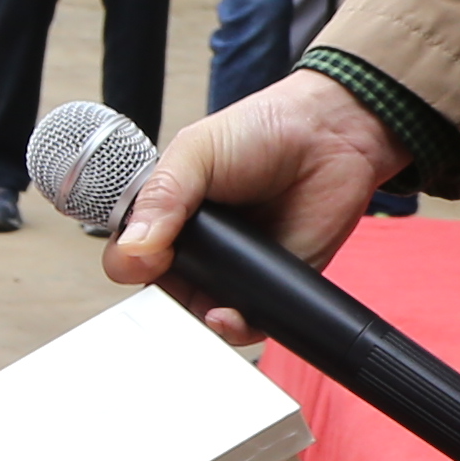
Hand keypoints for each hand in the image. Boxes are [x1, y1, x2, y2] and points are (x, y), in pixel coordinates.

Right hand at [111, 70, 404, 310]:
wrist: (328, 134)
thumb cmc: (259, 131)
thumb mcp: (196, 151)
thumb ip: (163, 195)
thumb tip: (134, 245)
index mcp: (167, 215)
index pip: (131, 256)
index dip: (131, 263)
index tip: (148, 255)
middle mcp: (197, 248)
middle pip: (163, 294)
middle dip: (161, 305)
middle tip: (175, 293)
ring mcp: (233, 270)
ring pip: (201, 315)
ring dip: (198, 321)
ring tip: (208, 309)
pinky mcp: (272, 286)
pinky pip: (247, 323)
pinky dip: (237, 329)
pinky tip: (231, 316)